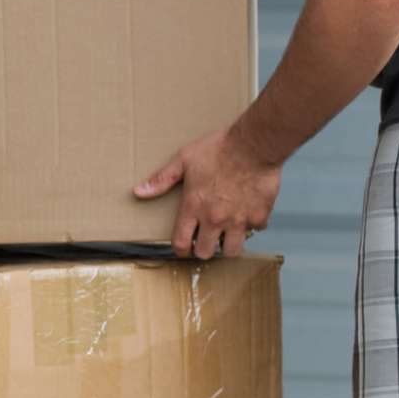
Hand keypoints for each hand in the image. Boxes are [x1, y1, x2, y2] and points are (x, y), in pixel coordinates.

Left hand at [133, 123, 281, 259]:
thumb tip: (139, 192)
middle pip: (205, 253)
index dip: (181, 250)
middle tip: (207, 239)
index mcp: (194, 207)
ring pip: (231, 251)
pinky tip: (249, 213)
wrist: (253, 144)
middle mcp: (214, 218)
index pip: (181, 243)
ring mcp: (238, 220)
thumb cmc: (219, 148)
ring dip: (228, 244)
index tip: (185, 247)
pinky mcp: (259, 215)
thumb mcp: (185, 159)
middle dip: (204, 249)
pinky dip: (252, 224)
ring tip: (228, 234)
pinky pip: (256, 230)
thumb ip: (162, 179)